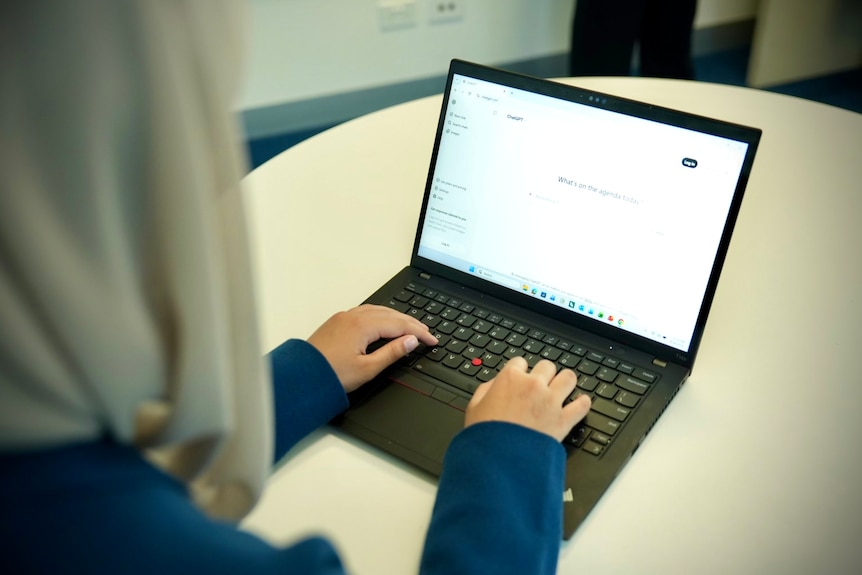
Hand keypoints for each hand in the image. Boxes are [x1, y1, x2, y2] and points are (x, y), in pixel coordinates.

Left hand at [307, 304, 438, 392]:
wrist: (301, 377)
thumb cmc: (331, 375)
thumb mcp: (367, 369)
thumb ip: (392, 353)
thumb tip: (410, 341)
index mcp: (363, 325)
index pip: (399, 324)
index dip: (419, 332)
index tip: (432, 340)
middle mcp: (353, 316)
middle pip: (390, 314)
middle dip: (410, 323)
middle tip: (426, 333)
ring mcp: (344, 317)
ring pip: (378, 311)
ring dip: (396, 318)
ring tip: (410, 327)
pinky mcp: (337, 322)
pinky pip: (365, 312)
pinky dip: (381, 316)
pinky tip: (385, 322)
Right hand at [465, 357, 590, 441]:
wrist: (498, 460)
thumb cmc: (484, 436)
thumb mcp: (474, 407)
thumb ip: (485, 389)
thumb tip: (494, 384)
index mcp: (510, 379)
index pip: (520, 362)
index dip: (519, 370)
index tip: (520, 377)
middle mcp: (533, 385)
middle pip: (547, 366)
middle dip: (544, 374)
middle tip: (542, 383)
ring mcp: (551, 401)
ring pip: (568, 378)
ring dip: (565, 382)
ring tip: (563, 388)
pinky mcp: (563, 420)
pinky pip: (582, 405)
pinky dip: (582, 403)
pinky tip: (579, 404)